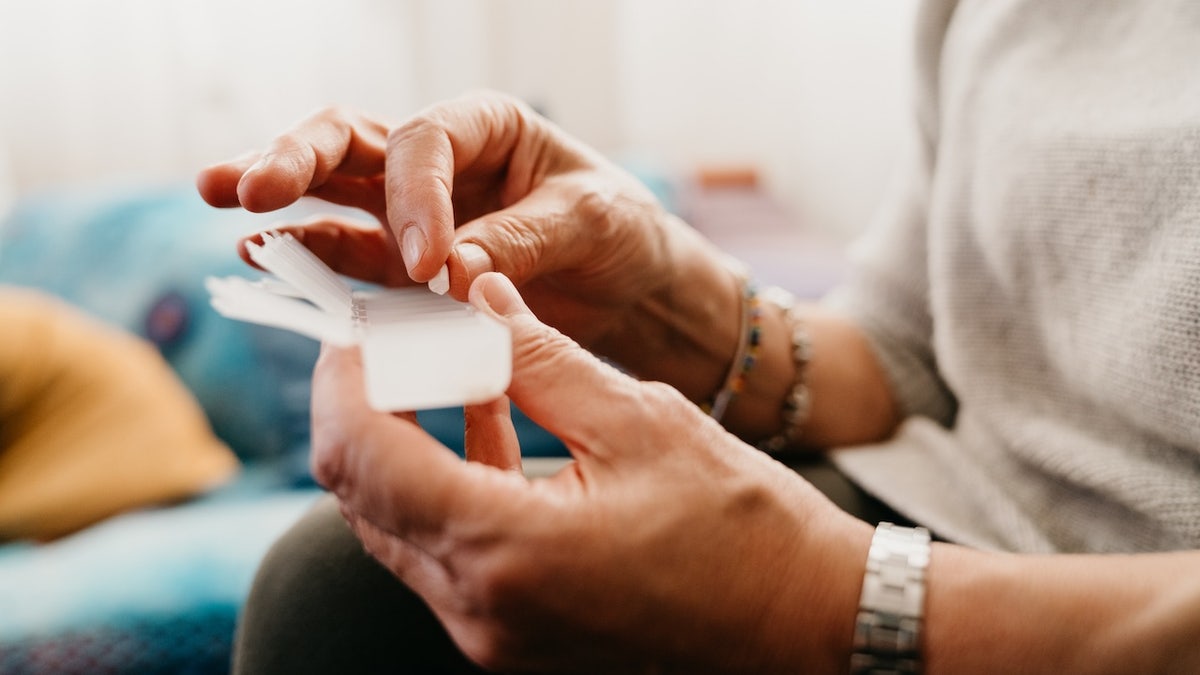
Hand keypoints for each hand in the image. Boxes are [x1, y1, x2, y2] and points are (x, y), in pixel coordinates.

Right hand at [197, 92, 702, 351]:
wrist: (630, 286)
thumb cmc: (619, 233)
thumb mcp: (591, 223)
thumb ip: (520, 241)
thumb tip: (449, 273)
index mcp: (486, 126)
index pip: (425, 143)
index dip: (415, 197)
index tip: (430, 265)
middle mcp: (439, 160)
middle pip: (350, 142)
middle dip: (297, 159)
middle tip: (251, 188)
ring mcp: (412, 211)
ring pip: (331, 190)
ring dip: (277, 199)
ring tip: (225, 205)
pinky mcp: (405, 265)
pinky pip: (349, 256)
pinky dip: (311, 259)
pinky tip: (264, 258)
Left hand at [311, 272, 871, 673]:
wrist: (806, 624)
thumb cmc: (743, 529)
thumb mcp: (639, 420)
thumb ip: (539, 358)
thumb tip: (478, 296)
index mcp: (504, 550)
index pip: (362, 455)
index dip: (343, 378)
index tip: (359, 324)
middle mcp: (478, 607)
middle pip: (362, 493)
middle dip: (364, 403)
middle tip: (396, 335)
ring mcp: (491, 631)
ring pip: (396, 523)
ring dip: (405, 439)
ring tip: (447, 362)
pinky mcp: (512, 634)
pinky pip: (446, 551)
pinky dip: (449, 480)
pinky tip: (489, 418)